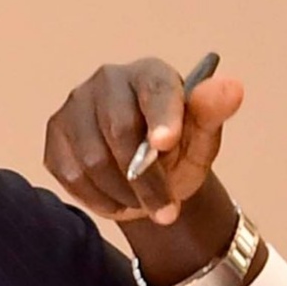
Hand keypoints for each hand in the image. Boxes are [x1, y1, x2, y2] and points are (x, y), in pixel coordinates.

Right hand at [44, 58, 244, 230]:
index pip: (155, 91)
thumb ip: (213, 113)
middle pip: (119, 130)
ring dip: (122, 194)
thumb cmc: (177, 147)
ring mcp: (76, 105)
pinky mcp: (55, 133)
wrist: (148, 171)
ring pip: (93, 159)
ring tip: (143, 205)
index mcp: (151, 74)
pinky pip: (71, 174)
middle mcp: (108, 80)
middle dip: (146, 180)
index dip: (161, 117)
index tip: (166, 145)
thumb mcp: (202, 137)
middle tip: (166, 212)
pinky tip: (116, 200)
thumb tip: (231, 88)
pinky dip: (97, 198)